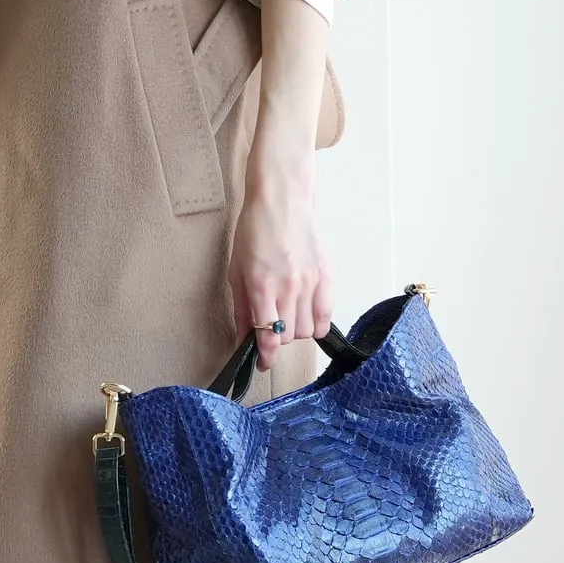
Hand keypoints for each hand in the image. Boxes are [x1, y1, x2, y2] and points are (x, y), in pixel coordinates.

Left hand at [227, 149, 332, 373]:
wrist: (282, 199)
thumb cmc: (254, 230)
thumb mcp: (236, 268)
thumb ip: (241, 307)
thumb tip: (242, 338)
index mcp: (261, 284)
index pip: (268, 335)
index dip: (265, 356)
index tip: (261, 363)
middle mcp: (288, 285)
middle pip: (288, 335)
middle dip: (276, 339)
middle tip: (269, 327)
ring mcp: (310, 281)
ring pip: (307, 330)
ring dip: (295, 331)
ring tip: (287, 316)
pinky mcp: (326, 275)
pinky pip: (326, 315)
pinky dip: (317, 324)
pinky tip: (306, 316)